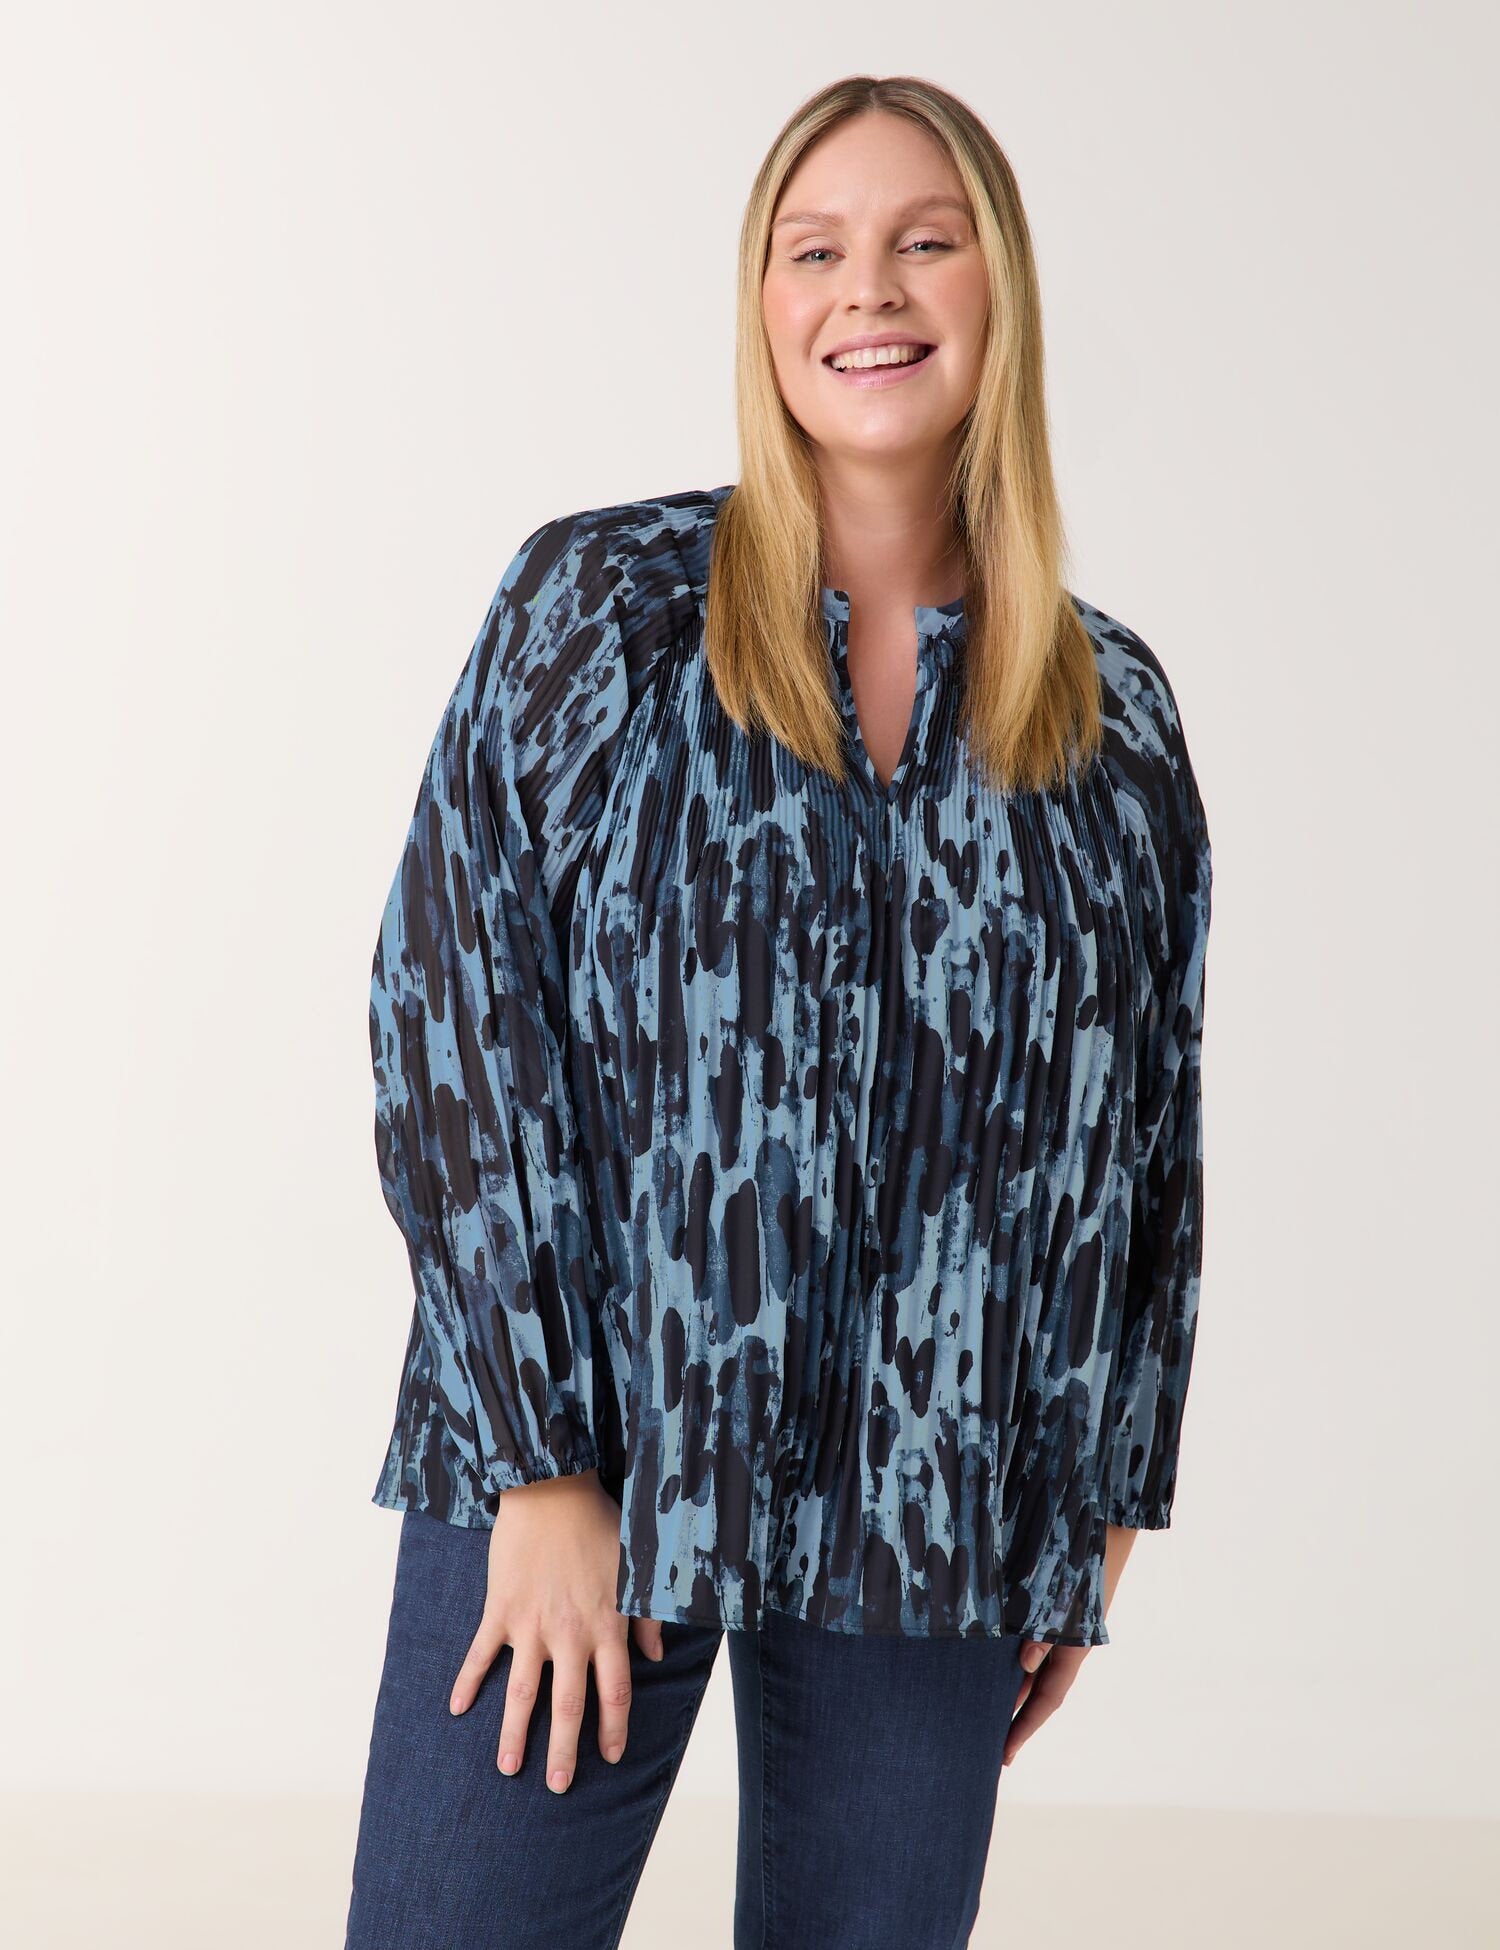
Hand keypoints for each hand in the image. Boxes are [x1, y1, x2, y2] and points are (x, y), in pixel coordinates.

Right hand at [446, 1468, 664, 1792]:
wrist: (550, 1490)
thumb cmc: (598, 1525)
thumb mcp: (635, 1568)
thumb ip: (647, 1616)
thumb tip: (656, 1656)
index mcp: (606, 1625)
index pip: (615, 1691)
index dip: (613, 1728)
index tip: (610, 1757)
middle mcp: (569, 1634)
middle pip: (569, 1705)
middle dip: (565, 1750)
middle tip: (559, 1787)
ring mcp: (531, 1625)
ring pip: (522, 1693)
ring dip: (515, 1734)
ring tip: (509, 1769)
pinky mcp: (499, 1610)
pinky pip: (480, 1654)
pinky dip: (467, 1682)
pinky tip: (456, 1709)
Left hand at [1003, 1522, 1137, 1763]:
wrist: (1100, 1519)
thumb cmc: (1080, 1556)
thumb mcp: (1063, 1594)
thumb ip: (1046, 1629)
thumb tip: (1026, 1663)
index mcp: (1075, 1647)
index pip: (1047, 1699)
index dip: (1025, 1727)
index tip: (1004, 1756)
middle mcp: (1068, 1643)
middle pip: (1039, 1691)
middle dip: (1016, 1718)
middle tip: (988, 1745)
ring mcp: (1061, 1627)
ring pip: (1033, 1668)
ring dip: (1012, 1689)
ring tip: (982, 1710)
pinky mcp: (1050, 1608)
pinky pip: (1029, 1644)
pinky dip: (1012, 1660)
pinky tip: (991, 1664)